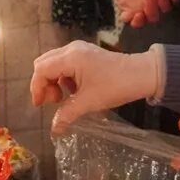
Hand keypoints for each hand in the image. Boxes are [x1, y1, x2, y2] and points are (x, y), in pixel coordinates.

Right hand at [29, 41, 159, 132]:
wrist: (142, 75)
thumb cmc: (115, 86)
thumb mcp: (89, 102)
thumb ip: (67, 114)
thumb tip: (54, 130)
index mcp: (70, 57)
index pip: (41, 70)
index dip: (37, 88)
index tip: (41, 105)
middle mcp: (71, 49)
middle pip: (44, 63)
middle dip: (44, 83)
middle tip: (53, 101)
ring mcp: (79, 49)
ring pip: (54, 63)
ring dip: (54, 81)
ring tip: (65, 98)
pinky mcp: (86, 54)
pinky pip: (65, 63)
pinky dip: (64, 77)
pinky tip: (75, 90)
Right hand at [103, 0, 177, 26]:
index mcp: (131, 0)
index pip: (129, 17)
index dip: (132, 19)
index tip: (134, 14)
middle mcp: (145, 5)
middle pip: (146, 17)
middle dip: (148, 9)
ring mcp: (159, 3)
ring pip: (159, 13)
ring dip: (158, 2)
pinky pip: (173, 4)